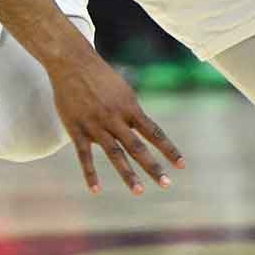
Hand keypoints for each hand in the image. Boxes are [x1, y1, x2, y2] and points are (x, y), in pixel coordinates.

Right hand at [48, 52, 184, 195]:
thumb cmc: (100, 76)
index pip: (153, 132)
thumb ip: (131, 112)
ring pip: (115, 154)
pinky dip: (90, 173)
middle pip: (137, 147)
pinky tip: (95, 190)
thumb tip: (140, 130)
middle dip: (152, 166)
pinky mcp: (77, 129)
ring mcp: (96, 125)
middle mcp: (115, 118)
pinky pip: (84, 156)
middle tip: (166, 184)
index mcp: (129, 107)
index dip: (168, 149)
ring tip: (139, 191)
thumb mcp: (123, 90)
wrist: (72, 62)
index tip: (182, 165)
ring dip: (128, 174)